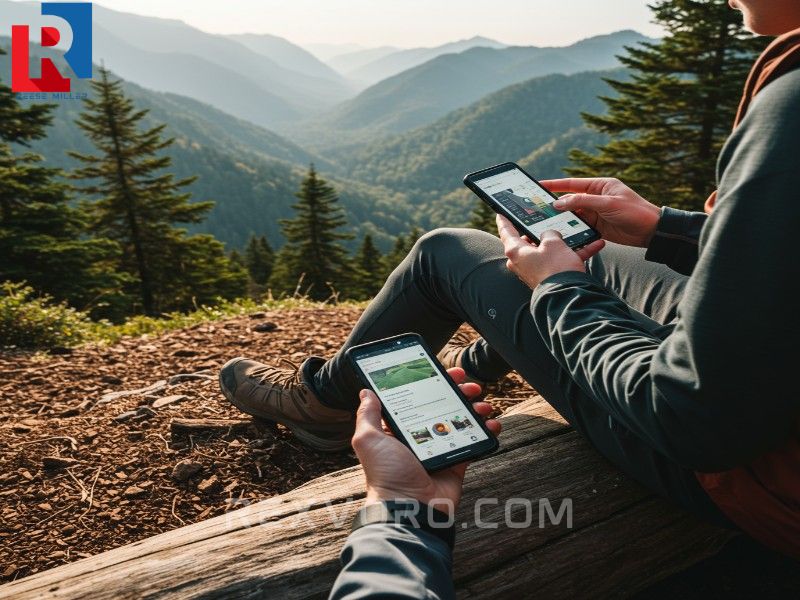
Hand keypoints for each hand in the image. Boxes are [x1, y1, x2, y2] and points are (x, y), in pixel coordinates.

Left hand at [352, 367, 500, 515]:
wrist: (409, 509)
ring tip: (482, 405)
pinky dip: (486, 431)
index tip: (447, 372)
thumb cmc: (386, 475)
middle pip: (444, 406)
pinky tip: (491, 424)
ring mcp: (441, 449)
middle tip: (470, 385)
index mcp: (399, 429)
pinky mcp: (457, 463)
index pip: (419, 398)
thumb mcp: (369, 440)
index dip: (434, 382)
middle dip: (459, 392)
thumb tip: (366, 392)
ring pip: (462, 421)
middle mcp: (420, 437)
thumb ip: (368, 415)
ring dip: (476, 409)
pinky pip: (475, 442)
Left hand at [496, 214, 604, 289]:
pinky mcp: (548, 276)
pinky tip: (594, 245)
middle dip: (540, 232)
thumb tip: (550, 236)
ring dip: (565, 243)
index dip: (504, 220)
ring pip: (549, 250)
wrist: (568, 295)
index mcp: (516, 250)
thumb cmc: (556, 267)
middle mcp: (521, 261)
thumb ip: (549, 233)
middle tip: (548, 221)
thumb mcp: (553, 242)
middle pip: (529, 240)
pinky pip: (561, 261)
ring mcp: (534, 270)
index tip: (500, 213)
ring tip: (578, 233)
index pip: (506, 231)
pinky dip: (575, 254)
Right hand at [540, 177, 660, 246]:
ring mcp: (596, 213)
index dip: (554, 185)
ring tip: (545, 221)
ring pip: (573, 215)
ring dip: (562, 218)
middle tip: (537, 207)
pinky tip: (560, 232)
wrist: (652, 232)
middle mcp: (596, 198)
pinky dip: (570, 229)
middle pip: (570, 200)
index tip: (538, 185)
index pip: (572, 184)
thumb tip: (560, 203)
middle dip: (555, 204)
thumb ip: (583, 202)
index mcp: (600, 186)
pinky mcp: (597, 226)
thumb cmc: (635, 212)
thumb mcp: (607, 203)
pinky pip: (579, 226)